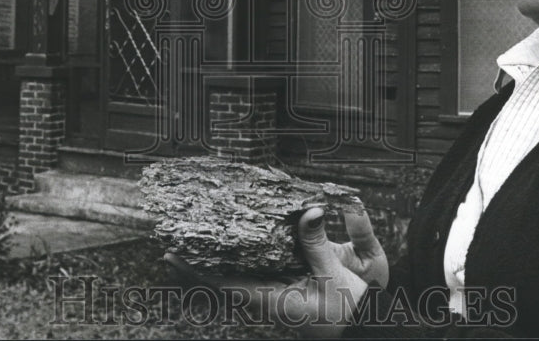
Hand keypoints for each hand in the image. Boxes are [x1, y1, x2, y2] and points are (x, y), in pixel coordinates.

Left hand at [164, 206, 387, 337]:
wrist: (367, 328)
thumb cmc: (348, 311)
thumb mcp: (334, 277)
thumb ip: (318, 245)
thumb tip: (309, 211)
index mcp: (272, 300)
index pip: (224, 285)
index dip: (195, 271)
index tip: (170, 257)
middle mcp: (268, 296)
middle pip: (226, 275)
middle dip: (203, 256)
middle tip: (179, 235)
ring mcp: (276, 291)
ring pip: (242, 269)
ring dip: (223, 252)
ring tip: (202, 229)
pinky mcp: (288, 285)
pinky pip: (260, 266)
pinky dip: (247, 252)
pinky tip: (244, 235)